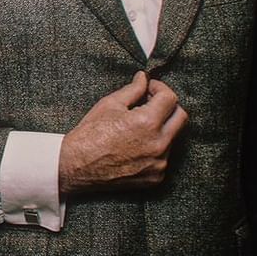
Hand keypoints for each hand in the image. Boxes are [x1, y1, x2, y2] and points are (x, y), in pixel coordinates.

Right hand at [55, 72, 187, 195]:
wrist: (76, 167)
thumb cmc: (89, 134)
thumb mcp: (110, 104)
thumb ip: (133, 89)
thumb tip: (144, 78)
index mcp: (147, 122)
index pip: (170, 98)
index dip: (160, 88)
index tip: (149, 89)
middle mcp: (158, 144)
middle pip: (181, 117)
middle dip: (168, 107)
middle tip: (151, 104)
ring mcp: (159, 163)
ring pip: (172, 138)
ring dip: (161, 128)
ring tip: (137, 128)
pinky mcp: (156, 177)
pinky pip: (164, 157)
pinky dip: (155, 149)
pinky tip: (135, 146)